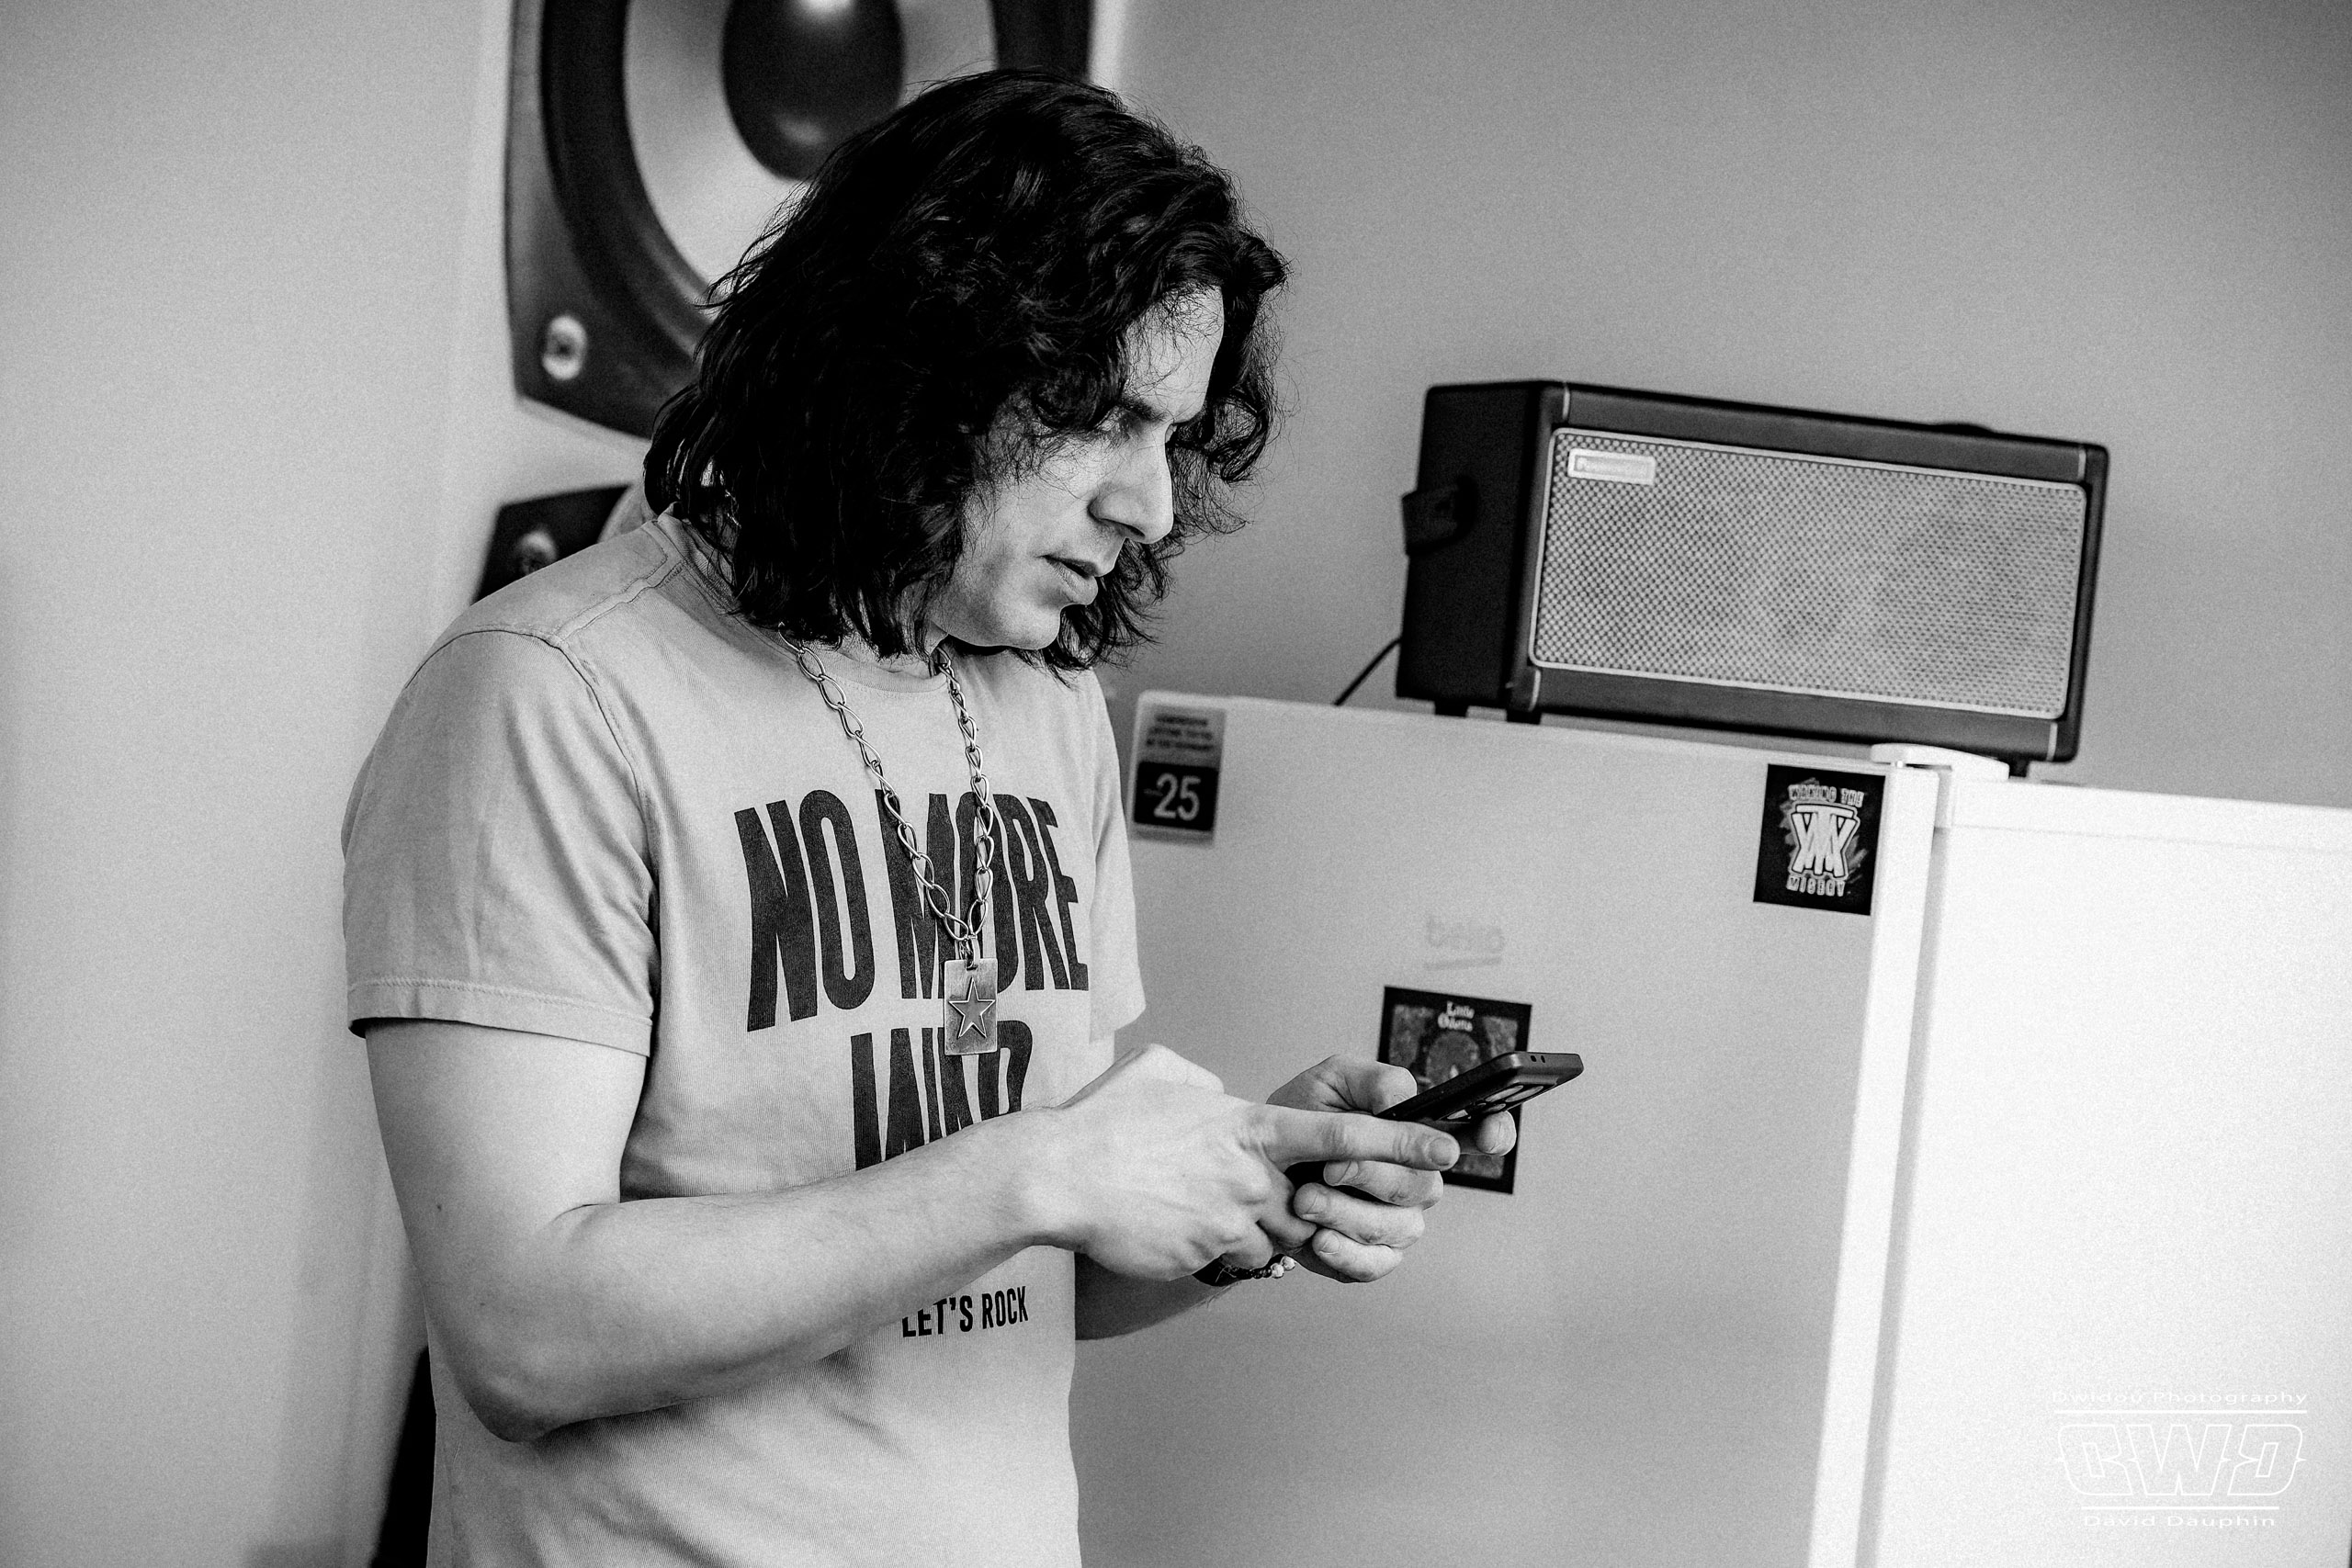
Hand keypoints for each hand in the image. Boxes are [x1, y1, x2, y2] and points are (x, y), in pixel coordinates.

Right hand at [1034, 1044, 1456, 1281]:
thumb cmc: (1102, 1123)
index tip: (1447, 1147)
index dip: (1401, 1141)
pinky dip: (1209, 1246)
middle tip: (1255, 1191)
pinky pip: (1228, 1258)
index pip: (1344, 1134)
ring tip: (1196, 1205)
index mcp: (1249, 1126)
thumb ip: (1200, 1082)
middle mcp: (1252, 1176)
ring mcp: (1230, 1220)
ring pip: (1271, 1234)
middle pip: (1311, 1200)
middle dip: (1298, 1201)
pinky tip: (1168, 1227)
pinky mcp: (1204, 1255)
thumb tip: (1213, 1092)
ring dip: (1249, 1226)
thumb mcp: (1157, 1074)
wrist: (1058, 1179)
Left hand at [1266, 1057, 1515, 1282]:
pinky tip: (1318, 1237)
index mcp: (1421, 1132)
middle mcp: (1421, 1180)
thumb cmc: (1302, 1117)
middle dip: (1373, 1173)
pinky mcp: (1374, 1257)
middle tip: (1330, 1166)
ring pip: (1396, 1226)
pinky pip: (1373, 1265)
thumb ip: (1371, 1081)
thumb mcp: (1330, 1082)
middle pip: (1423, 1184)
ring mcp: (1401, 1222)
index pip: (1478, 1133)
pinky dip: (1344, 1252)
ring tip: (1305, 1198)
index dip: (1495, 1132)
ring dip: (1347, 1212)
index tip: (1487, 1133)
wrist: (1257, 1164)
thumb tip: (1401, 1100)